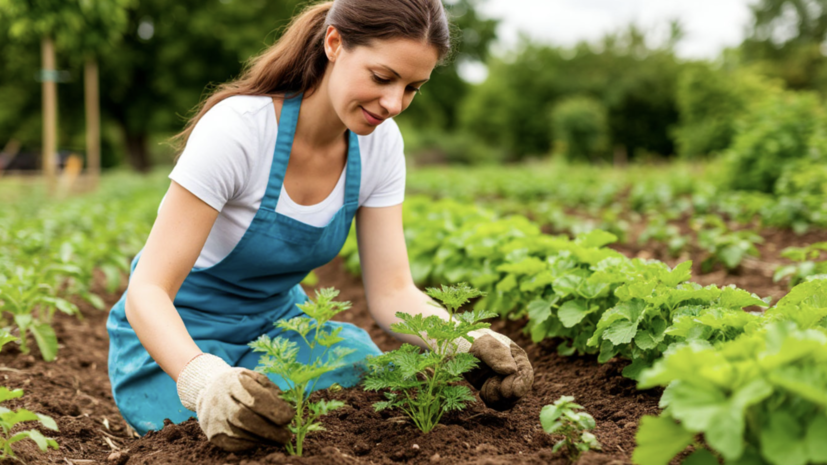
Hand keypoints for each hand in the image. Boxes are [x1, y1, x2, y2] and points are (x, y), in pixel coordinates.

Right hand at [177, 354, 293, 450]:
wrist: (210, 391)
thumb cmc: (241, 384)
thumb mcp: (255, 378)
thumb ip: (271, 390)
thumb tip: (288, 408)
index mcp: (232, 382)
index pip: (254, 398)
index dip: (273, 409)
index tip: (290, 416)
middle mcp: (219, 400)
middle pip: (244, 417)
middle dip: (269, 429)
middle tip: (287, 436)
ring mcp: (214, 418)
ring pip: (239, 433)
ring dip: (263, 439)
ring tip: (279, 439)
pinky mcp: (213, 435)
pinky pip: (234, 444)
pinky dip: (252, 444)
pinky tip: (263, 441)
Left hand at [455, 329, 533, 410]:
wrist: (463, 351)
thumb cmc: (476, 344)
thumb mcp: (485, 346)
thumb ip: (498, 356)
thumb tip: (512, 370)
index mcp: (518, 358)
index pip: (526, 374)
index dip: (521, 385)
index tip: (512, 392)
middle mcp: (516, 373)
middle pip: (519, 392)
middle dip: (505, 393)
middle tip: (490, 384)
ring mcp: (507, 384)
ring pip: (509, 401)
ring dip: (495, 397)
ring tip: (485, 384)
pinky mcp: (496, 392)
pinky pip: (499, 405)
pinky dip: (490, 401)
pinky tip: (482, 391)